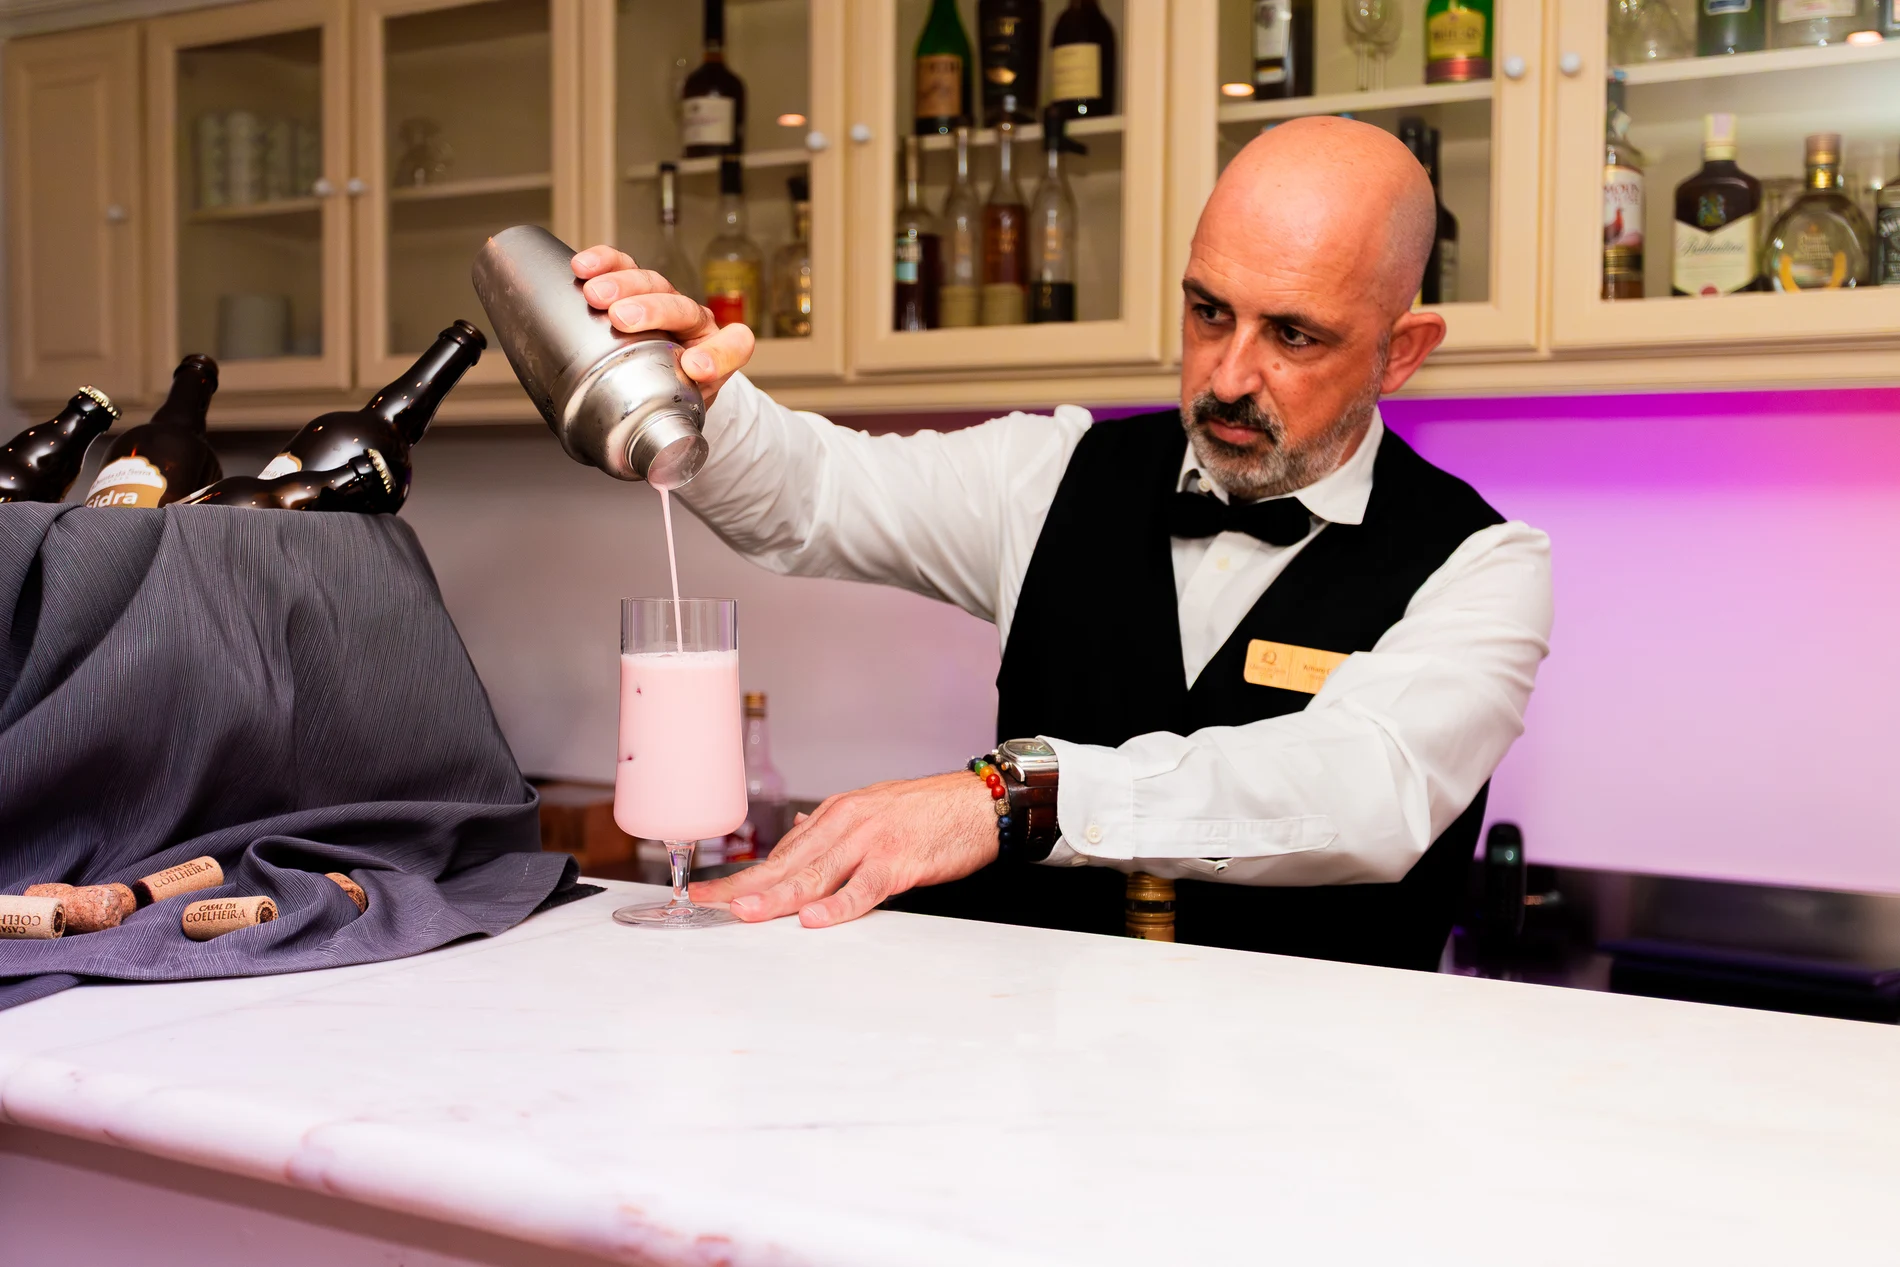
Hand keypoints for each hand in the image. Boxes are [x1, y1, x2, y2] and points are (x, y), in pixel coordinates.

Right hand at [570, 245, 754, 405]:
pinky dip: (603, 263)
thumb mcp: (682, 409)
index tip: (694, 368)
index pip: (734, 345)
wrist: (657, 372)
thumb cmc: (674, 389)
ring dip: (623, 284)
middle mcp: (694, 322)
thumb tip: (671, 436)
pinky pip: (623, 267)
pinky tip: (582, 267)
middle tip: (622, 318)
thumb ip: (680, 423)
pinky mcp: (635, 287)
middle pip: (681, 307)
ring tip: (595, 295)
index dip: (719, 354)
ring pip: (652, 283)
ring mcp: (664, 300)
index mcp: (717, 352)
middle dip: (652, 310)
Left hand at [691, 771, 999, 926]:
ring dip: (777, 897)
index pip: (781, 853)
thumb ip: (833, 828)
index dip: (743, 876)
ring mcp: (871, 842)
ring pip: (816, 874)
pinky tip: (814, 919)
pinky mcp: (899, 861)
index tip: (709, 894)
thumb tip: (796, 835)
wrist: (979, 802)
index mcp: (836, 814)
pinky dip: (837, 906)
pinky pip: (863, 888)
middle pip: (787, 864)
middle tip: (706, 904)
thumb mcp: (873, 809)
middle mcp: (846, 824)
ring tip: (746, 913)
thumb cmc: (929, 812)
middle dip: (744, 886)